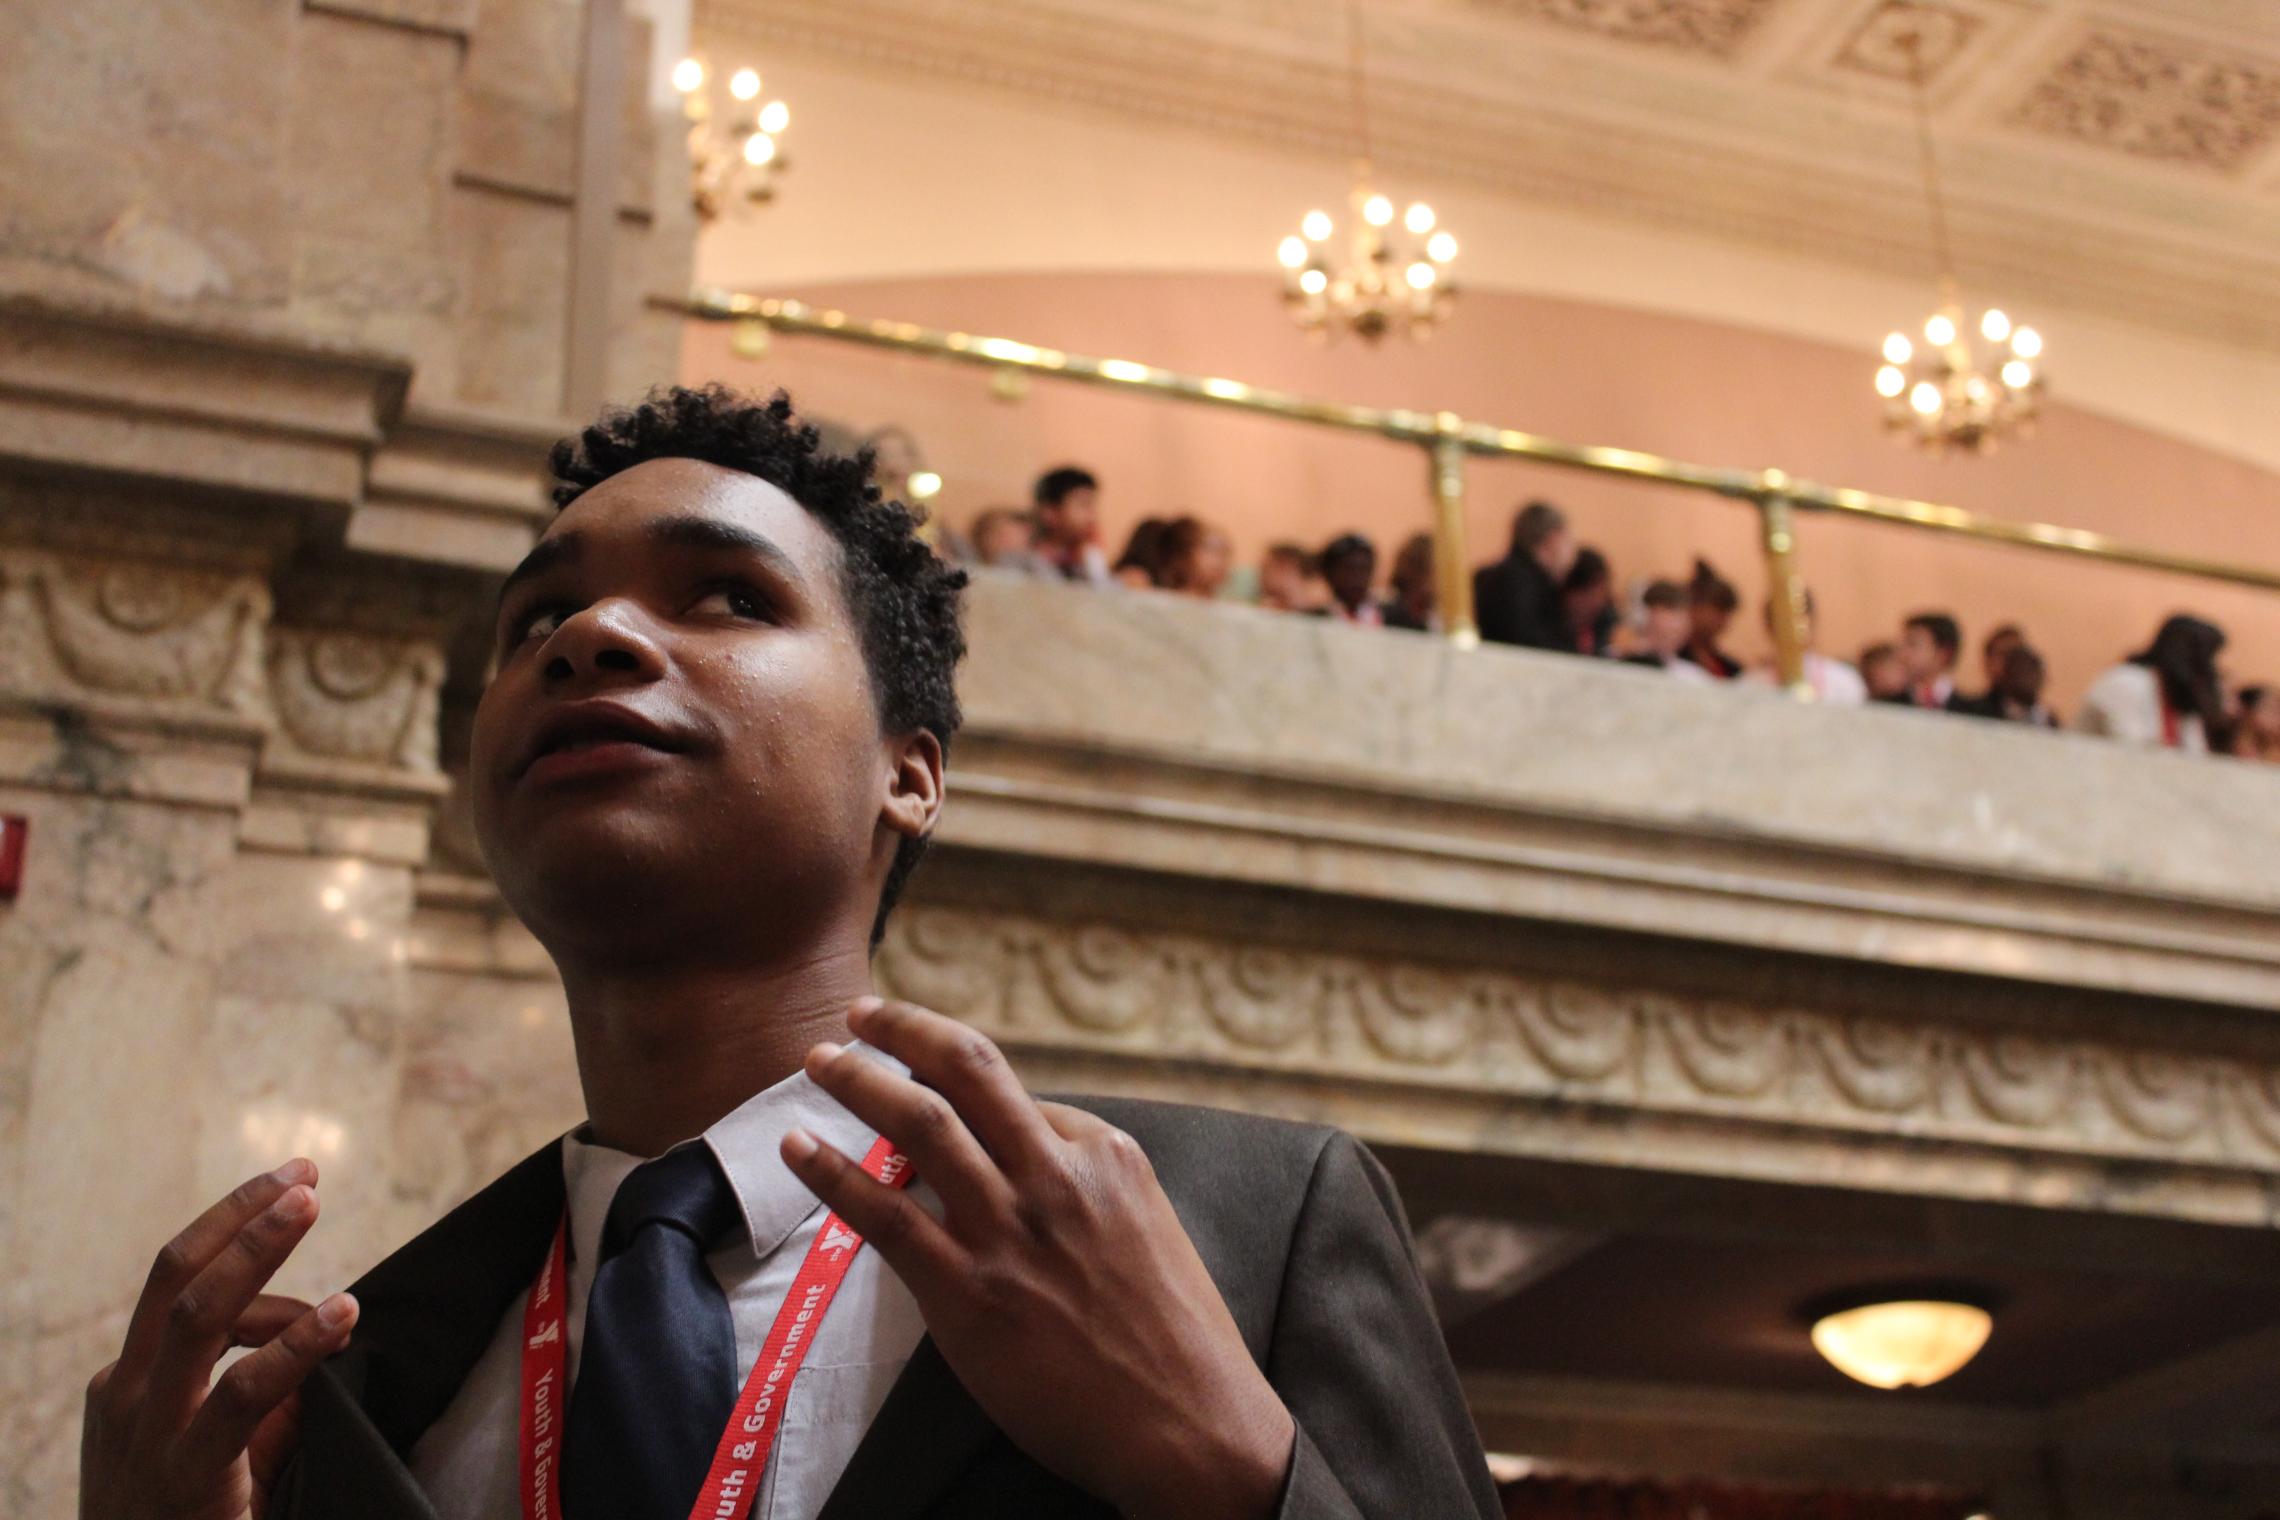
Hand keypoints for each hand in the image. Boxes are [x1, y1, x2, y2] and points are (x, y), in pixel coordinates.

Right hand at [81, 1161, 359, 1519]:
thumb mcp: (215, 1446)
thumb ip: (261, 1391)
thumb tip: (325, 1334)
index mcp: (128, 1383)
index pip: (180, 1284)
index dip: (237, 1231)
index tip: (292, 1185)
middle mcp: (126, 1395)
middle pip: (176, 1276)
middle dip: (239, 1217)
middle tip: (302, 1174)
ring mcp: (147, 1433)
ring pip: (198, 1315)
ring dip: (256, 1249)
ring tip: (311, 1202)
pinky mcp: (184, 1473)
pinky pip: (242, 1392)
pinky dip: (296, 1344)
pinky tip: (341, 1312)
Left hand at [785, 999, 1294, 1519]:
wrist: (1189, 1427)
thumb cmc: (1175, 1338)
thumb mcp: (1151, 1229)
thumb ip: (1091, 1186)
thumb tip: (1032, 1156)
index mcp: (1109, 1155)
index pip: (1020, 1096)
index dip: (967, 1088)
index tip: (931, 1081)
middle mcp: (1057, 1178)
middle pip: (967, 1071)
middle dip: (904, 1029)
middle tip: (861, 1011)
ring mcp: (1009, 1233)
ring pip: (919, 1124)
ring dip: (857, 1081)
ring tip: (819, 1059)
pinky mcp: (967, 1294)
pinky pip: (883, 1215)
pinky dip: (831, 1173)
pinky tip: (798, 1150)